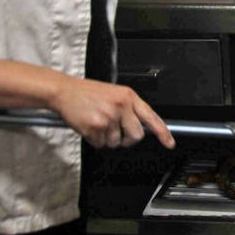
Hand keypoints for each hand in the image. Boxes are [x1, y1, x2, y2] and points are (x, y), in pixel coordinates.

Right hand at [50, 78, 175, 149]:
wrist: (64, 91)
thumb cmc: (87, 92)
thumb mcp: (114, 93)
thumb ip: (129, 108)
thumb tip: (141, 126)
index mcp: (128, 96)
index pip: (151, 117)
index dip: (163, 132)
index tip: (169, 143)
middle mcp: (121, 106)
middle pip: (136, 136)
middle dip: (128, 140)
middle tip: (117, 134)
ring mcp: (108, 117)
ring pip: (116, 142)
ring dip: (107, 138)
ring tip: (98, 123)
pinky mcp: (95, 128)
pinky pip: (100, 144)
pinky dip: (95, 140)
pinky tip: (89, 126)